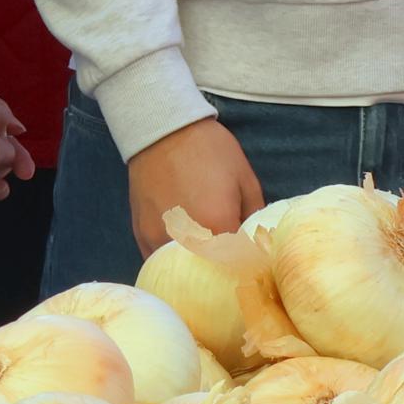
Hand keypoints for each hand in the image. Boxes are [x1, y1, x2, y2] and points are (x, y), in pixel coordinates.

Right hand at [127, 117, 262, 260]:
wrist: (163, 129)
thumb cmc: (210, 150)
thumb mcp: (245, 179)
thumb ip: (255, 217)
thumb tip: (261, 244)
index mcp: (218, 225)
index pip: (240, 264)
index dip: (249, 266)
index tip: (254, 265)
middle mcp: (187, 239)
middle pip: (209, 274)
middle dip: (223, 273)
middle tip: (232, 266)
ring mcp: (159, 240)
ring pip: (181, 272)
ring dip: (196, 270)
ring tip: (207, 263)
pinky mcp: (142, 236)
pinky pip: (160, 261)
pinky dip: (173, 262)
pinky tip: (184, 252)